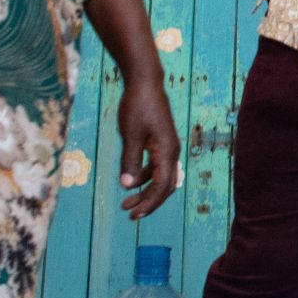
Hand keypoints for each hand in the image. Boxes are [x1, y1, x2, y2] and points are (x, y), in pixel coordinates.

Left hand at [114, 73, 182, 218]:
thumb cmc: (138, 106)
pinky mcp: (160, 143)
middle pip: (165, 186)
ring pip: (160, 178)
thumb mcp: (131, 135)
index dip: (149, 202)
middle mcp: (171, 152)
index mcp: (167, 152)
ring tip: (126, 201)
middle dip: (148, 202)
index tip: (133, 214)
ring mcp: (167, 147)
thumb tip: (127, 185)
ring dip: (145, 191)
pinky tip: (130, 180)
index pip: (161, 186)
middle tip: (130, 214)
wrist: (145, 83)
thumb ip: (130, 161)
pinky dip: (144, 177)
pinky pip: (155, 167)